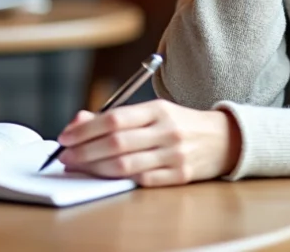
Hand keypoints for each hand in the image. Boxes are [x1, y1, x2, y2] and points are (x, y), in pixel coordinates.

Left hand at [55, 100, 241, 186]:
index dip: (85, 130)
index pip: (114, 119)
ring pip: (125, 165)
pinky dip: (119, 180)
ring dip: (95, 169)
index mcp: (158, 109)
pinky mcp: (180, 176)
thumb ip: (116, 116)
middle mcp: (167, 131)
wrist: (224, 139)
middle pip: (116, 143)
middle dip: (84, 152)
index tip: (65, 137)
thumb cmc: (180, 123)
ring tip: (78, 168)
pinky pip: (142, 181)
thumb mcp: (153, 111)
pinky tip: (105, 177)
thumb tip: (78, 122)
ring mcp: (174, 155)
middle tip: (65, 157)